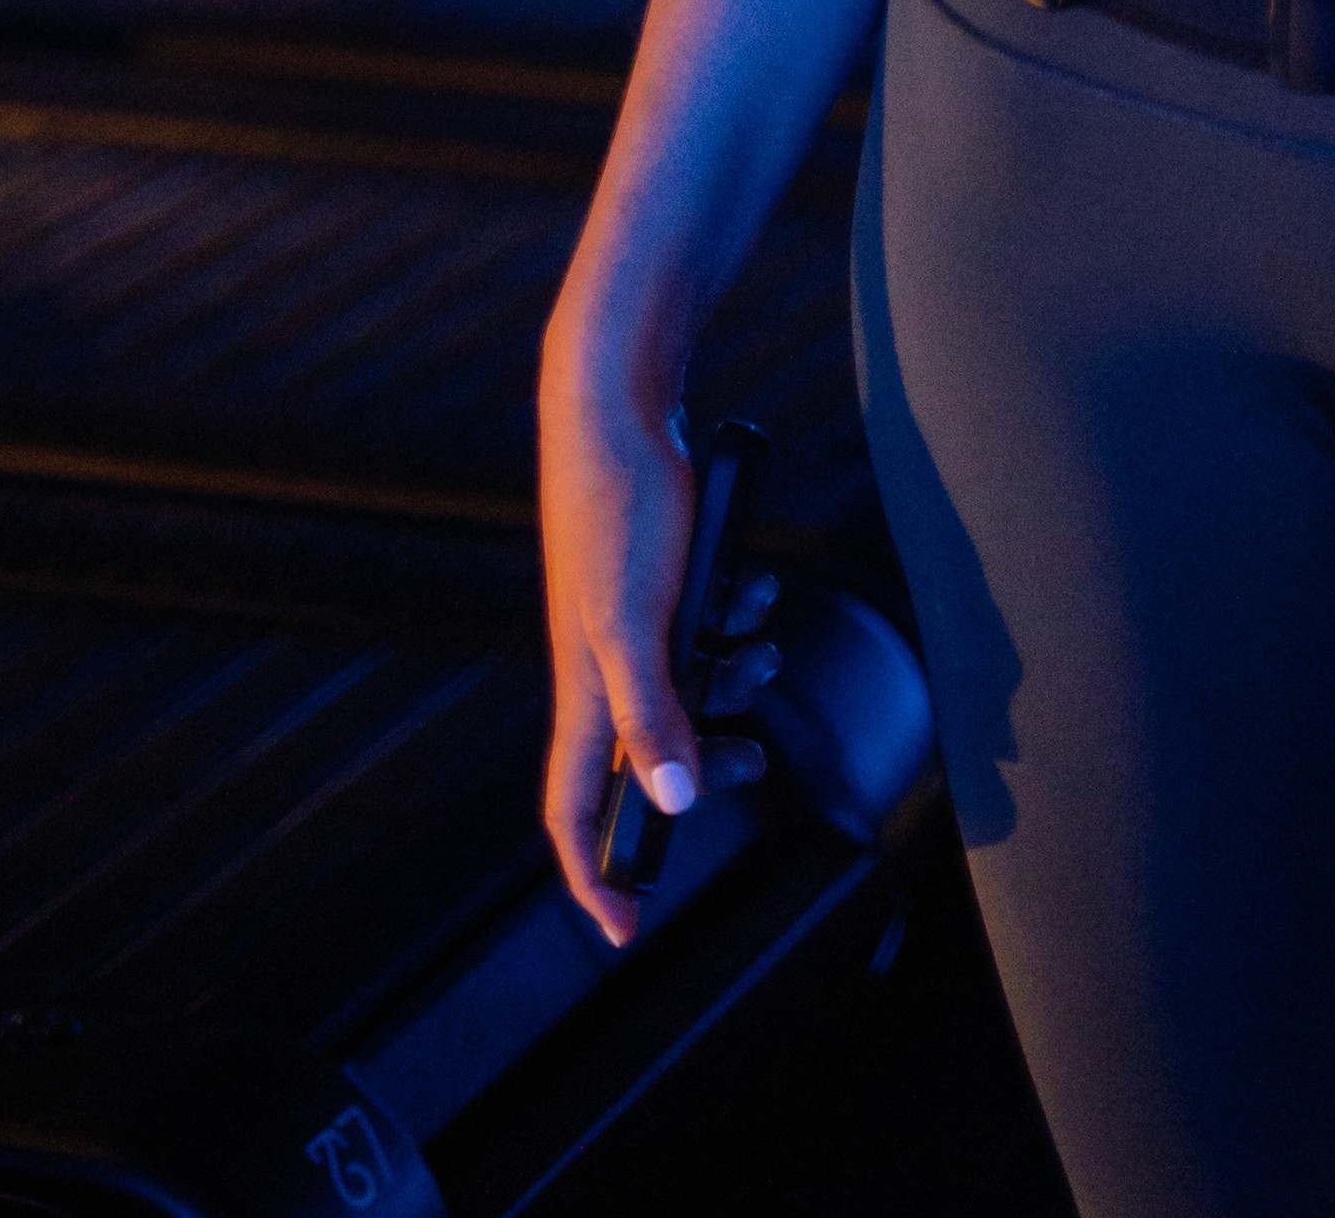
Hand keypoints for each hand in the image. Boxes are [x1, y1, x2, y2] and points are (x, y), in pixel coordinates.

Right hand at [540, 287, 777, 940]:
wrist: (618, 405)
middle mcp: (600, 664)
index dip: (593, 874)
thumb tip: (676, 805)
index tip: (627, 929)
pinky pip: (700, 631)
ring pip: (685, 690)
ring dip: (734, 683)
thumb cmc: (618, 509)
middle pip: (646, 756)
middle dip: (706, 763)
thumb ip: (654, 716)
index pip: (570, 810)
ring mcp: (626, 621)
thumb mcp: (641, 622)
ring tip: (763, 657)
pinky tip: (755, 588)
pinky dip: (733, 621)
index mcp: (584, 689)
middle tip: (755, 762)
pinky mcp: (655, 580)